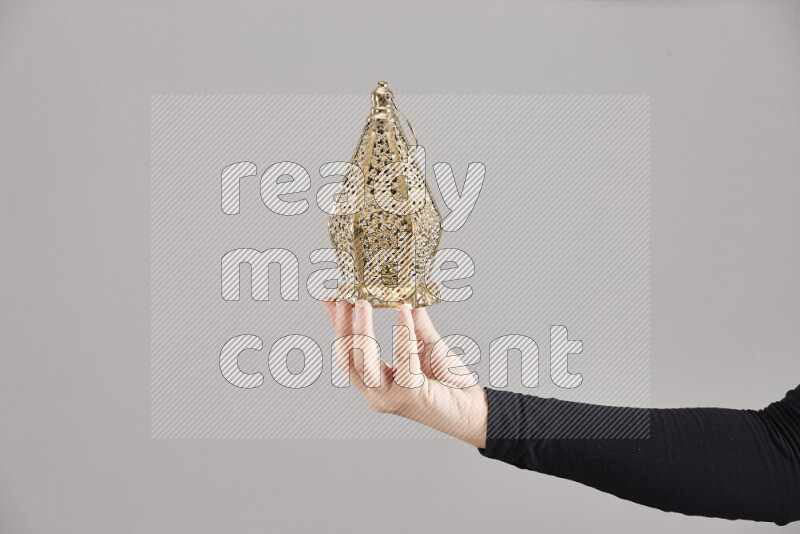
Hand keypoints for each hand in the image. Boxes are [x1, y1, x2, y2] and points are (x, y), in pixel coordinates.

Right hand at [322, 298, 487, 447]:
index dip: (338, 326)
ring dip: (362, 330)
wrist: (473, 407)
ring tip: (364, 303)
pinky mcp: (411, 395)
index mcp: (375, 383)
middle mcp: (377, 394)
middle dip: (342, 327)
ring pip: (363, 363)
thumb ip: (411, 323)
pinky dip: (402, 332)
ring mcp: (391, 397)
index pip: (347, 353)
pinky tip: (404, 310)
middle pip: (347, 359)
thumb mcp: (424, 345)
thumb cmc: (448, 380)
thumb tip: (400, 295)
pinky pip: (402, 359)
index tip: (332, 299)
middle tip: (346, 299)